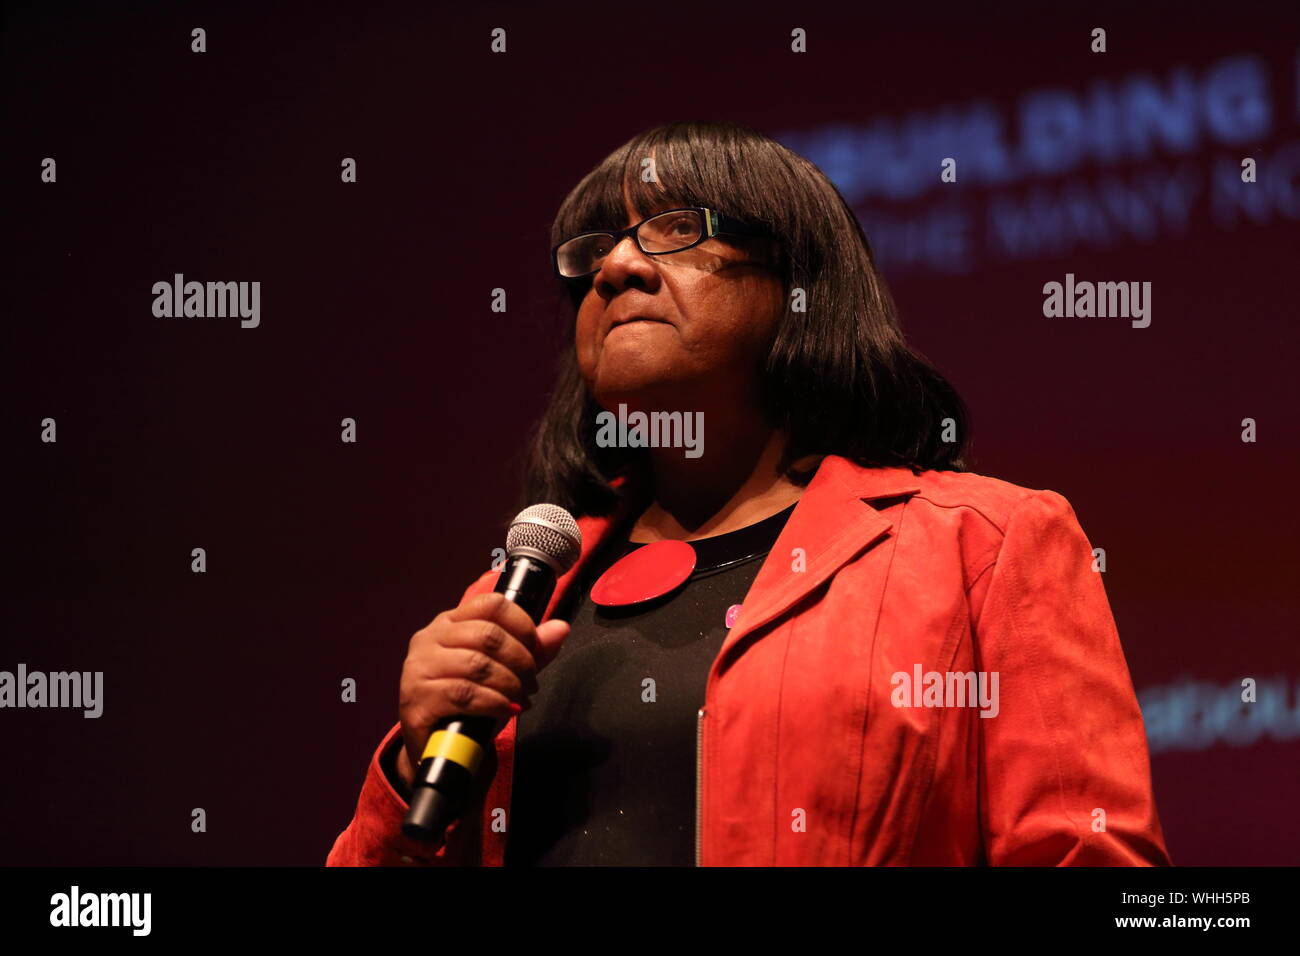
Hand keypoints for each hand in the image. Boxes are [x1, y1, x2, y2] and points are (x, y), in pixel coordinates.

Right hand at [396, 591, 569, 786]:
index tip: (536, 650)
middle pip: (487, 634)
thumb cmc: (468, 702)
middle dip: (520, 660)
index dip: (523, 625)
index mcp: (449, 622)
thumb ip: (531, 650)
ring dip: (509, 683)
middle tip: (531, 682)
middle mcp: (429, 639)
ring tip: (520, 698)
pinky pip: (465, 694)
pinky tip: (506, 709)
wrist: (436, 745)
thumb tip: (561, 628)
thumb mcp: (503, 670)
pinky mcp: (418, 700)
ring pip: (477, 664)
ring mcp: (419, 669)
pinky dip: (494, 702)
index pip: (491, 604)